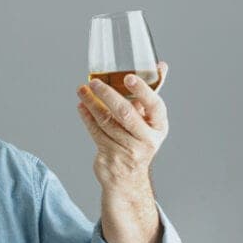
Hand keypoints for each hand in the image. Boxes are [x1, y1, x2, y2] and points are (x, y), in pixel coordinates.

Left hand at [76, 62, 169, 194]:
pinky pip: (96, 133)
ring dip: (92, 104)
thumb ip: (152, 93)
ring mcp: (129, 150)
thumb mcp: (150, 119)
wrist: (129, 177)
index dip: (142, 91)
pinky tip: (82, 106)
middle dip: (108, 95)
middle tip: (94, 82)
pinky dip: (87, 118)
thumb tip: (161, 65)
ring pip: (106, 122)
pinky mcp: (111, 156)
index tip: (128, 77)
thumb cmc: (139, 139)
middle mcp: (147, 139)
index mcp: (159, 126)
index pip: (154, 105)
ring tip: (82, 90)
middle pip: (126, 113)